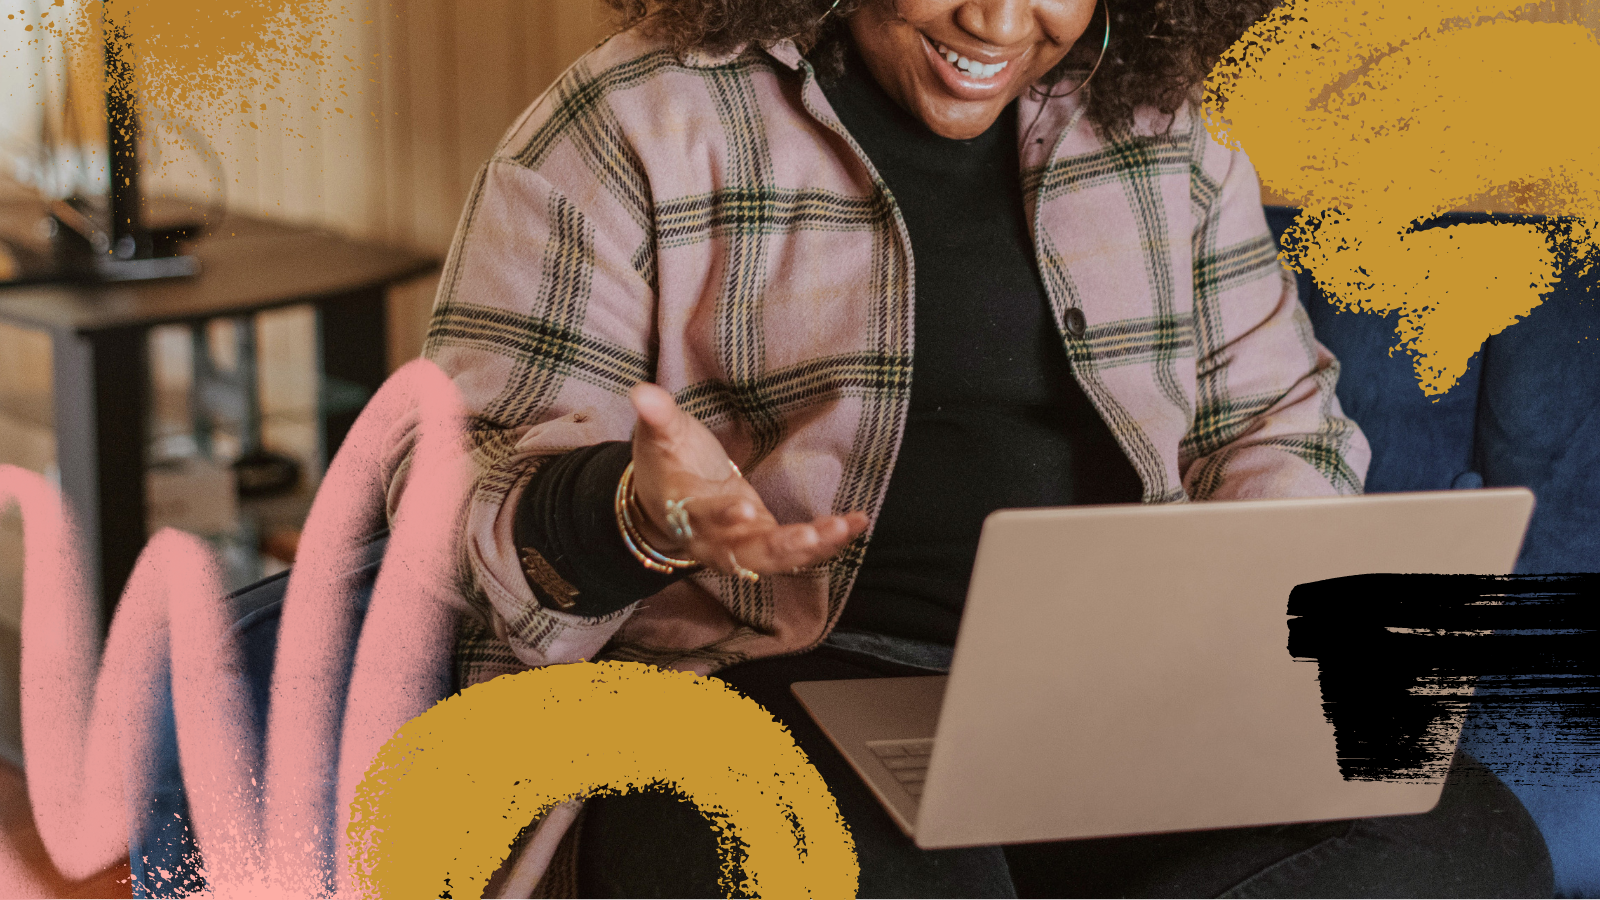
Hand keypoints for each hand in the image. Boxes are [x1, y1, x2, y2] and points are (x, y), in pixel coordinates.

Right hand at [628, 383, 868, 576]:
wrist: (665, 507)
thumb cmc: (667, 466)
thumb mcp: (659, 438)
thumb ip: (657, 417)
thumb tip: (641, 391)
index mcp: (685, 511)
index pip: (702, 517)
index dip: (721, 517)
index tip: (743, 509)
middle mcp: (714, 540)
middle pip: (745, 553)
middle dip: (779, 547)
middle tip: (811, 536)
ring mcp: (742, 546)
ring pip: (776, 558)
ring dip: (812, 548)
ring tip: (844, 527)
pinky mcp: (765, 544)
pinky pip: (797, 551)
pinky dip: (827, 542)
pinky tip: (857, 524)